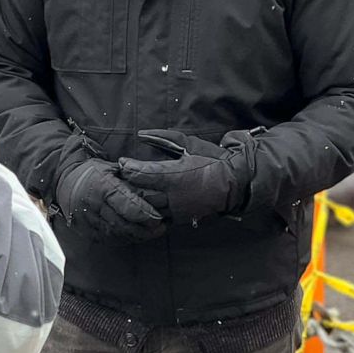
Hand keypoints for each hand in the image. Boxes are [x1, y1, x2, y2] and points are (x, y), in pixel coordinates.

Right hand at [55, 158, 165, 241]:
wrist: (65, 182)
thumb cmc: (93, 173)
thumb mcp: (111, 168)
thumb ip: (130, 177)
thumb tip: (153, 184)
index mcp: (102, 186)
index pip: (127, 205)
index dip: (145, 214)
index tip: (159, 218)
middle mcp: (93, 205)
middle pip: (123, 223)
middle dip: (144, 229)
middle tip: (161, 229)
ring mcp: (87, 219)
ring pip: (116, 234)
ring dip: (136, 236)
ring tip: (151, 234)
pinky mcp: (84, 230)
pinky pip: (107, 239)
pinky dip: (123, 239)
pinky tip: (134, 236)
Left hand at [118, 129, 252, 224]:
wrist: (233, 184)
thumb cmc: (211, 161)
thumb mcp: (188, 145)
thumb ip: (164, 138)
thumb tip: (142, 133)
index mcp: (173, 176)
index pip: (141, 174)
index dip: (127, 168)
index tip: (122, 162)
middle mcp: (172, 196)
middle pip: (139, 195)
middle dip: (128, 186)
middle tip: (120, 178)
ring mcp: (176, 210)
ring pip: (147, 209)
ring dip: (137, 200)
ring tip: (130, 191)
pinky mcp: (180, 219)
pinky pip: (158, 219)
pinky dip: (149, 211)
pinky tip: (145, 205)